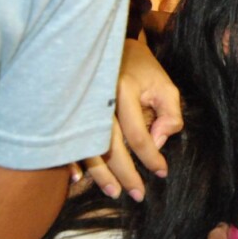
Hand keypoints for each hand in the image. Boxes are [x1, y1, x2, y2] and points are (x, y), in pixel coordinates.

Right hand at [72, 39, 181, 199]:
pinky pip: (67, 140)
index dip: (151, 157)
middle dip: (125, 174)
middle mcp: (97, 99)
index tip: (162, 172)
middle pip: (109, 147)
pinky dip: (72, 161)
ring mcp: (78, 105)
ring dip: (100, 175)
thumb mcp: (164, 85)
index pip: (138, 135)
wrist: (106, 44)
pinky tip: (79, 178)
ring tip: (114, 192)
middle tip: (138, 194)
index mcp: (122, 90)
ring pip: (87, 148)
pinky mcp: (67, 110)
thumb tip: (158, 141)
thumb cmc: (140, 67)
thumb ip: (170, 113)